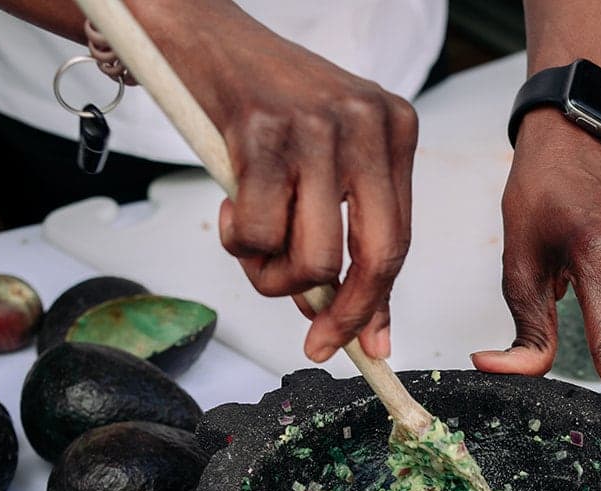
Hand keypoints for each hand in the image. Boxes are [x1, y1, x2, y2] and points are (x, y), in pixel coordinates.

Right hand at [173, 7, 417, 360]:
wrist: (200, 34)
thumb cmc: (262, 105)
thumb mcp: (323, 162)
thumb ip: (344, 233)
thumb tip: (353, 322)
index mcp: (394, 129)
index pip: (399, 240)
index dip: (377, 304)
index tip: (366, 347)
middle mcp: (367, 124)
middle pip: (375, 256)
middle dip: (343, 313)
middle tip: (313, 339)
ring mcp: (317, 127)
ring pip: (315, 257)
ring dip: (274, 275)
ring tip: (252, 245)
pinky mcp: (263, 132)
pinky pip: (259, 233)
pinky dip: (238, 240)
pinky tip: (231, 207)